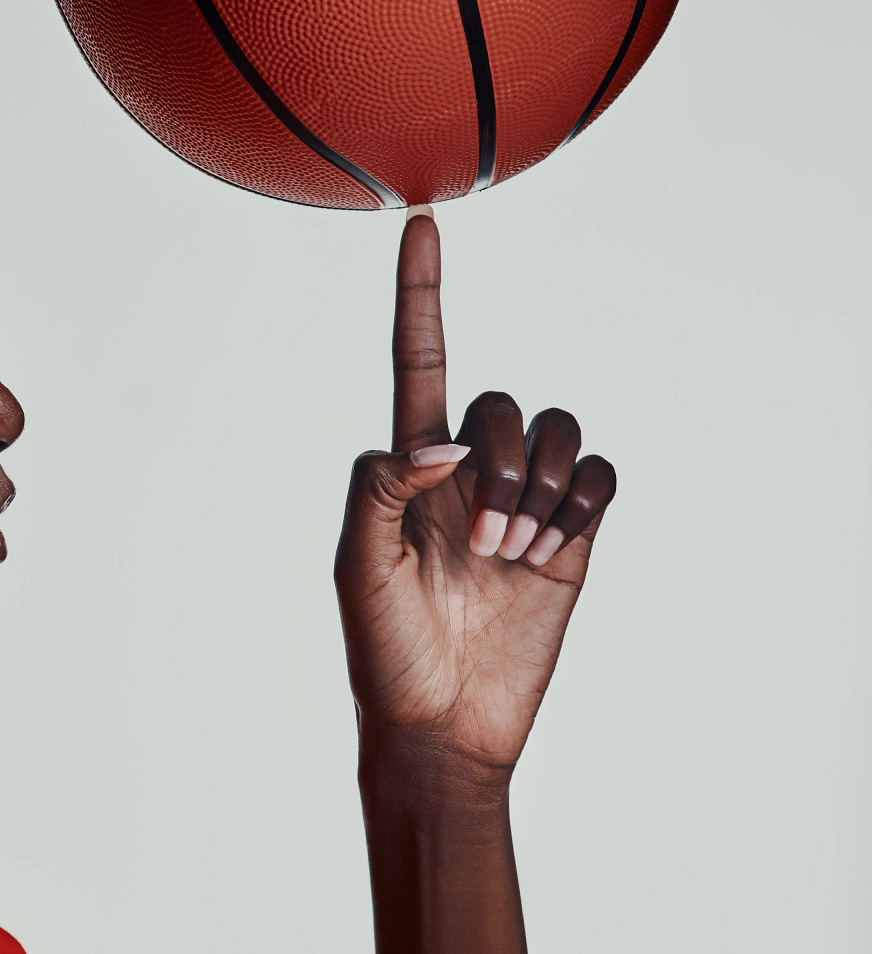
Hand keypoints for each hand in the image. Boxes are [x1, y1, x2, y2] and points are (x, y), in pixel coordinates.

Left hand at [334, 212, 616, 775]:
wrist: (440, 728)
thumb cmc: (382, 653)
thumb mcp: (356, 568)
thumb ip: (381, 487)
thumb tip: (445, 445)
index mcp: (404, 469)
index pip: (419, 362)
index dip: (419, 296)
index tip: (420, 225)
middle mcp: (465, 475)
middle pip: (503, 402)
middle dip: (502, 462)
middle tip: (483, 544)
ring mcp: (520, 505)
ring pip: (558, 433)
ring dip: (541, 490)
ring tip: (513, 555)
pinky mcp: (570, 538)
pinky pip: (598, 474)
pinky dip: (582, 500)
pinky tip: (551, 553)